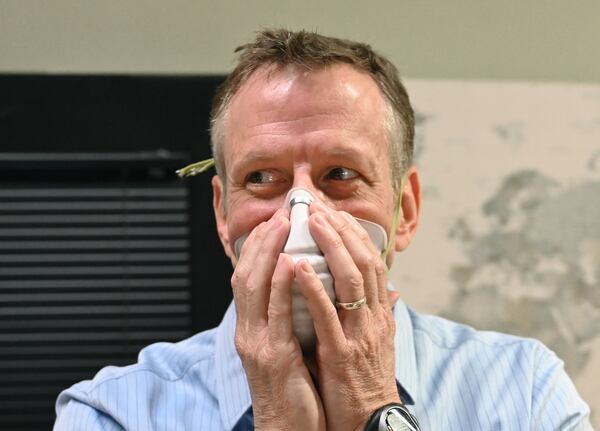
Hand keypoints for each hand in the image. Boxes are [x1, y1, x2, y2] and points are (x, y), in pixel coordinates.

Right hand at [231, 208, 325, 430]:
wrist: (289, 430)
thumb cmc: (295, 391)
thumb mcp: (289, 349)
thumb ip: (293, 319)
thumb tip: (308, 290)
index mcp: (254, 329)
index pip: (249, 278)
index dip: (261, 248)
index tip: (277, 222)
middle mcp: (249, 332)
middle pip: (247, 275)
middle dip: (263, 241)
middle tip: (280, 214)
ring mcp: (258, 344)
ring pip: (255, 288)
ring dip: (269, 253)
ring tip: (284, 225)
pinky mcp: (273, 357)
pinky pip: (277, 315)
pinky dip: (283, 285)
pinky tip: (293, 263)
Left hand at [295, 202, 400, 430]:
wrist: (371, 421)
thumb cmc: (369, 380)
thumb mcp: (381, 343)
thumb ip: (381, 312)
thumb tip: (389, 290)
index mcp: (380, 314)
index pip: (373, 262)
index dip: (355, 234)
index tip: (336, 213)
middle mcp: (374, 318)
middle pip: (364, 262)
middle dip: (342, 230)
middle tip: (320, 207)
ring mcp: (360, 334)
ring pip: (350, 279)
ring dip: (331, 247)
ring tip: (311, 222)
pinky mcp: (341, 353)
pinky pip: (327, 314)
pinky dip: (313, 287)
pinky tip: (296, 266)